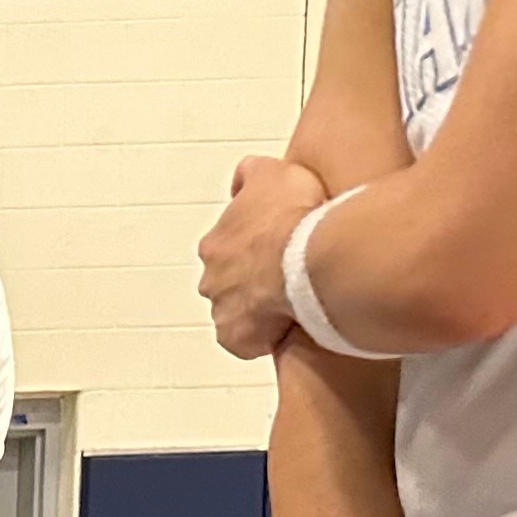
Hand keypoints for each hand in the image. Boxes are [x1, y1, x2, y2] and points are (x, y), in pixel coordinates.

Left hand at [198, 154, 326, 360]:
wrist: (305, 258)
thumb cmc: (292, 216)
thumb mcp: (273, 173)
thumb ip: (253, 172)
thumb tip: (243, 177)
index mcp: (216, 243)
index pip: (227, 249)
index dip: (252, 249)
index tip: (274, 248)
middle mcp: (211, 279)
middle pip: (227, 283)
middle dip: (251, 281)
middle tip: (284, 278)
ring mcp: (222, 311)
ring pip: (237, 314)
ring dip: (259, 310)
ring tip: (292, 304)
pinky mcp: (236, 339)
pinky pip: (248, 344)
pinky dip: (264, 338)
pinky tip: (288, 329)